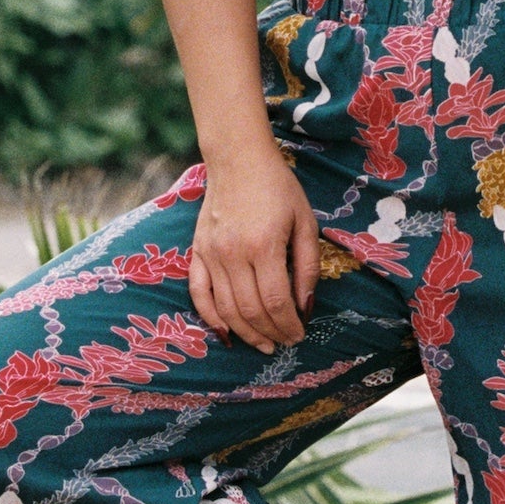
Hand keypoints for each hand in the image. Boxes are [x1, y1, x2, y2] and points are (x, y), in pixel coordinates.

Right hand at [189, 143, 319, 353]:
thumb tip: (306, 306)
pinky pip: (198, 294)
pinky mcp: (197, 252)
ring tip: (263, 344)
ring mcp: (211, 254)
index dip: (288, 324)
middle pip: (250, 310)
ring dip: (245, 333)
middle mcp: (233, 254)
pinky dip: (210, 318)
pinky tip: (227, 334)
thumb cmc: (278, 188)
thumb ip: (307, 266)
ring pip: (225, 309)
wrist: (238, 159)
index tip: (299, 334)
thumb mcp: (305, 222)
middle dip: (271, 333)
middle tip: (285, 342)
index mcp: (264, 246)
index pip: (276, 301)